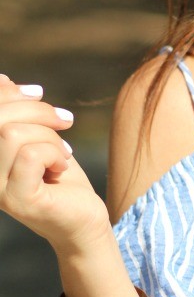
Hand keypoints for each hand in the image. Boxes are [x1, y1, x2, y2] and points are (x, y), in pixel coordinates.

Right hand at [0, 75, 109, 253]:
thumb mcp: (37, 134)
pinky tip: (61, 167)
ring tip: (61, 154)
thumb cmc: (58, 174)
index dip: (9, 94)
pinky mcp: (16, 200)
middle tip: (65, 122)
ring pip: (14, 134)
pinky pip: (31, 155)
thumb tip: (1, 79)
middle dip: (37, 111)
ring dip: (50, 138)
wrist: (82, 217)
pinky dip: (54, 154)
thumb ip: (15, 110)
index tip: (39, 93)